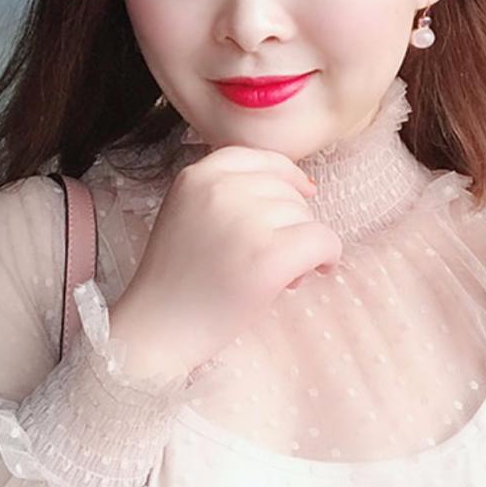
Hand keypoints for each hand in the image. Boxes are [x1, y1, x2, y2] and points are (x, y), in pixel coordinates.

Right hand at [109, 145, 340, 375]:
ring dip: (303, 243)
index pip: (260, 157)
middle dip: (289, 221)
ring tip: (275, 274)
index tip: (303, 194)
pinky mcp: (268, 257)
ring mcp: (245, 222)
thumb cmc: (177, 281)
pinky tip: (317, 271)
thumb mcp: (188, 214)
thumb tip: (305, 185)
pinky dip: (327, 256)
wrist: (157, 329)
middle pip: (286, 190)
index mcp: (196, 175)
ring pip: (305, 216)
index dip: (287, 176)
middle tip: (268, 257)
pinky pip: (323, 240)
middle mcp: (220, 190)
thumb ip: (228, 192)